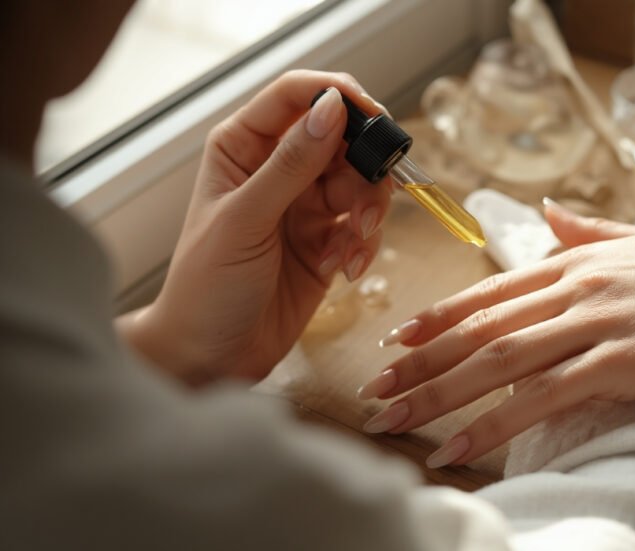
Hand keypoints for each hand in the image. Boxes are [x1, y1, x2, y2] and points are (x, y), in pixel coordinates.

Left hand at [120, 70, 392, 383]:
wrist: (211, 356)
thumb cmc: (206, 287)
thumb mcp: (246, 220)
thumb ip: (291, 164)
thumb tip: (332, 108)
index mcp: (243, 147)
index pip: (297, 95)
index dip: (339, 97)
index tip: (374, 118)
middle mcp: (278, 168)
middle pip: (344, 138)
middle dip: (365, 169)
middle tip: (367, 206)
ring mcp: (305, 204)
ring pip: (362, 182)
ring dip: (369, 212)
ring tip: (355, 246)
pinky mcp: (328, 240)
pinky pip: (365, 225)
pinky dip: (364, 245)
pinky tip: (345, 270)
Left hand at [356, 202, 634, 466]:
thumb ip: (589, 232)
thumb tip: (548, 214)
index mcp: (578, 261)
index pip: (491, 291)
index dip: (438, 316)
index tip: (397, 340)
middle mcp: (577, 288)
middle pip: (480, 329)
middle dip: (420, 363)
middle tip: (374, 389)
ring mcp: (596, 324)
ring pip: (497, 362)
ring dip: (439, 395)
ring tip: (394, 422)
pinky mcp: (621, 364)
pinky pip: (541, 399)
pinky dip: (493, 424)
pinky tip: (459, 447)